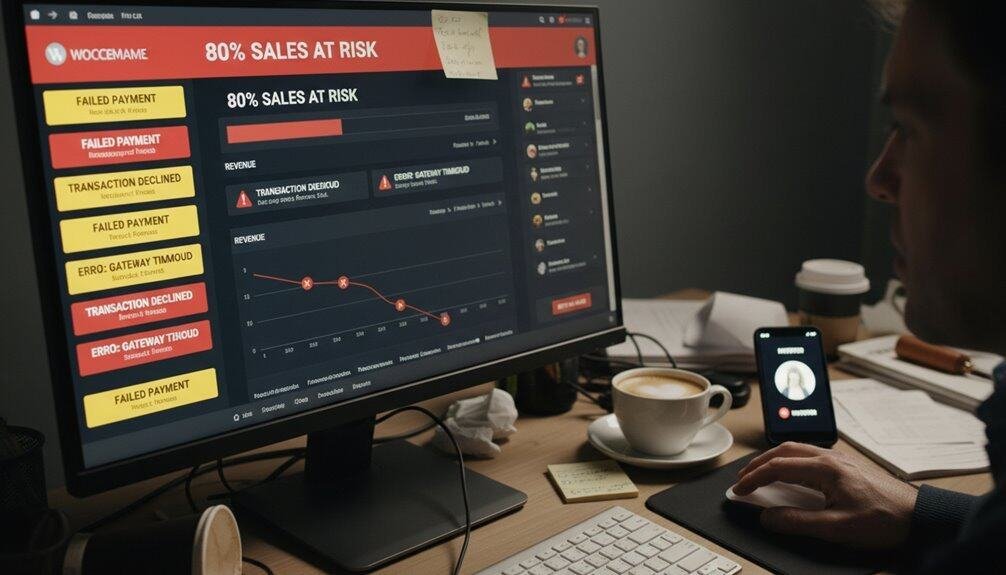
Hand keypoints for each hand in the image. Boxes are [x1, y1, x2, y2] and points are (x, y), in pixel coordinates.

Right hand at [732, 442, 917, 548]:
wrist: (920, 517)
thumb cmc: (886, 520)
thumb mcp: (837, 528)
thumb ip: (798, 522)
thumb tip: (768, 517)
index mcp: (826, 468)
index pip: (778, 467)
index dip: (754, 479)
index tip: (739, 491)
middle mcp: (831, 458)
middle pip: (783, 451)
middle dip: (758, 464)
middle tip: (743, 480)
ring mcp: (840, 460)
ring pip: (796, 451)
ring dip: (774, 460)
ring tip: (761, 475)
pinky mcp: (847, 467)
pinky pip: (809, 457)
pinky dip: (790, 463)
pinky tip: (791, 476)